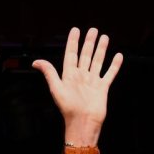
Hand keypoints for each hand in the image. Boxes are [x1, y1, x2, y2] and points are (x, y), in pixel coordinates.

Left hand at [31, 27, 122, 146]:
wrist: (83, 123)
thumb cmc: (68, 108)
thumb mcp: (57, 88)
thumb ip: (49, 73)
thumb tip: (36, 62)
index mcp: (69, 75)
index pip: (71, 54)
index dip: (73, 42)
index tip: (75, 30)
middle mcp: (81, 77)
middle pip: (85, 55)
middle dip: (89, 42)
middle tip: (93, 29)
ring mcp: (92, 82)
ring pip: (97, 61)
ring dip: (101, 49)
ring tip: (104, 37)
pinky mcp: (102, 88)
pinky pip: (109, 74)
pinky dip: (114, 65)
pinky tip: (118, 56)